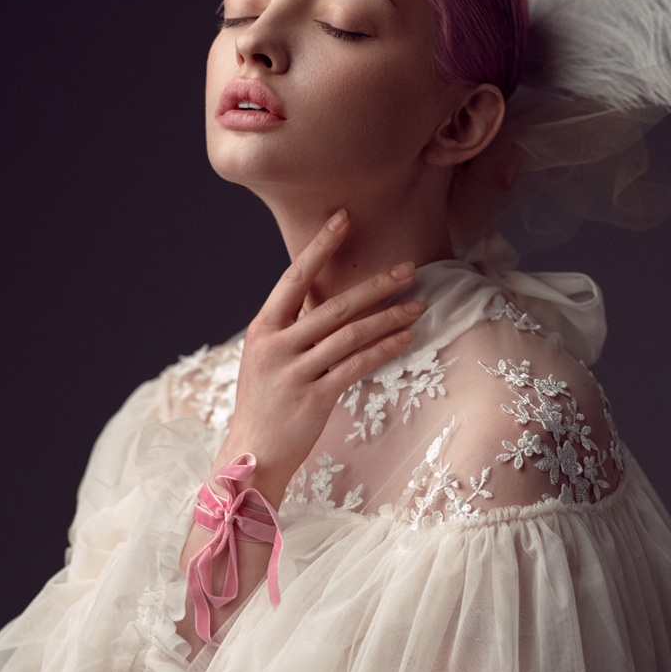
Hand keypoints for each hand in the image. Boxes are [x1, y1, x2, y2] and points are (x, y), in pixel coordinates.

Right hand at [218, 211, 424, 501]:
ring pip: (350, 335)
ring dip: (388, 318)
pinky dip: (383, 349)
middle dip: (375, 285)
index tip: (342, 218)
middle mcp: (277, 346)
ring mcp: (295, 372)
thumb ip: (291, 328)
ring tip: (418, 305)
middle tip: (408, 267)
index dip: (320, 247)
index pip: (294, 278)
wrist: (252, 452)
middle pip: (333, 305)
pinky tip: (405, 338)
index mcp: (263, 329)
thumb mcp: (267, 358)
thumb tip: (321, 298)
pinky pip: (356, 366)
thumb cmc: (265, 402)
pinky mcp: (315, 398)